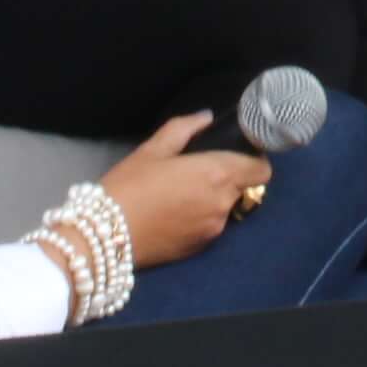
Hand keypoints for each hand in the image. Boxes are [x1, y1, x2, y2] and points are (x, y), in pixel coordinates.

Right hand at [100, 114, 272, 267]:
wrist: (104, 235)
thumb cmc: (129, 184)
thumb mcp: (153, 149)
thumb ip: (184, 128)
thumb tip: (207, 117)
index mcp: (217, 174)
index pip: (261, 170)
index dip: (254, 161)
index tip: (237, 154)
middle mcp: (222, 204)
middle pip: (244, 189)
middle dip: (230, 179)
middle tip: (200, 172)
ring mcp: (213, 230)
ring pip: (227, 209)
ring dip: (215, 200)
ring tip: (183, 194)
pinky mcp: (199, 248)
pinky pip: (211, 227)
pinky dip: (202, 218)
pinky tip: (176, 214)